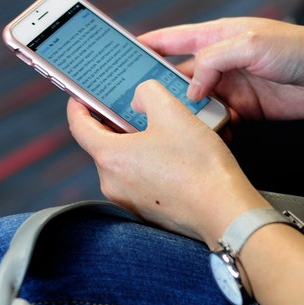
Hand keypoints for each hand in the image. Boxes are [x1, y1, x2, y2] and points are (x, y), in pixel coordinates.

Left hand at [66, 82, 270, 244]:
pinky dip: (152, 165)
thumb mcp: (172, 111)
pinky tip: (177, 158)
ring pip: (126, 162)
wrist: (225, 211)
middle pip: (105, 144)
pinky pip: (141, 180)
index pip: (78, 126)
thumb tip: (139, 99)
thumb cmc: (199, 166)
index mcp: (110, 157)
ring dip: (140, 144)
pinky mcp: (148, 211)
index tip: (83, 95)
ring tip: (168, 133)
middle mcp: (112, 183)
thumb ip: (147, 93)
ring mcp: (129, 200)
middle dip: (119, 123)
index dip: (79, 105)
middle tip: (141, 109)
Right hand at [138, 17, 303, 122]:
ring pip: (198, 101)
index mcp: (220, 36)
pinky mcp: (247, 108)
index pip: (175, 39)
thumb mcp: (251, 44)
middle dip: (160, 87)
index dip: (149, 46)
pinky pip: (219, 119)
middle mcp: (224, 61)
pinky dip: (210, 126)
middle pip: (181, 75)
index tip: (124, 55)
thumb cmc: (301, 50)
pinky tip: (203, 133)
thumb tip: (191, 86)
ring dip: (186, 112)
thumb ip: (214, 61)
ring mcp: (234, 86)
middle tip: (139, 102)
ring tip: (170, 124)